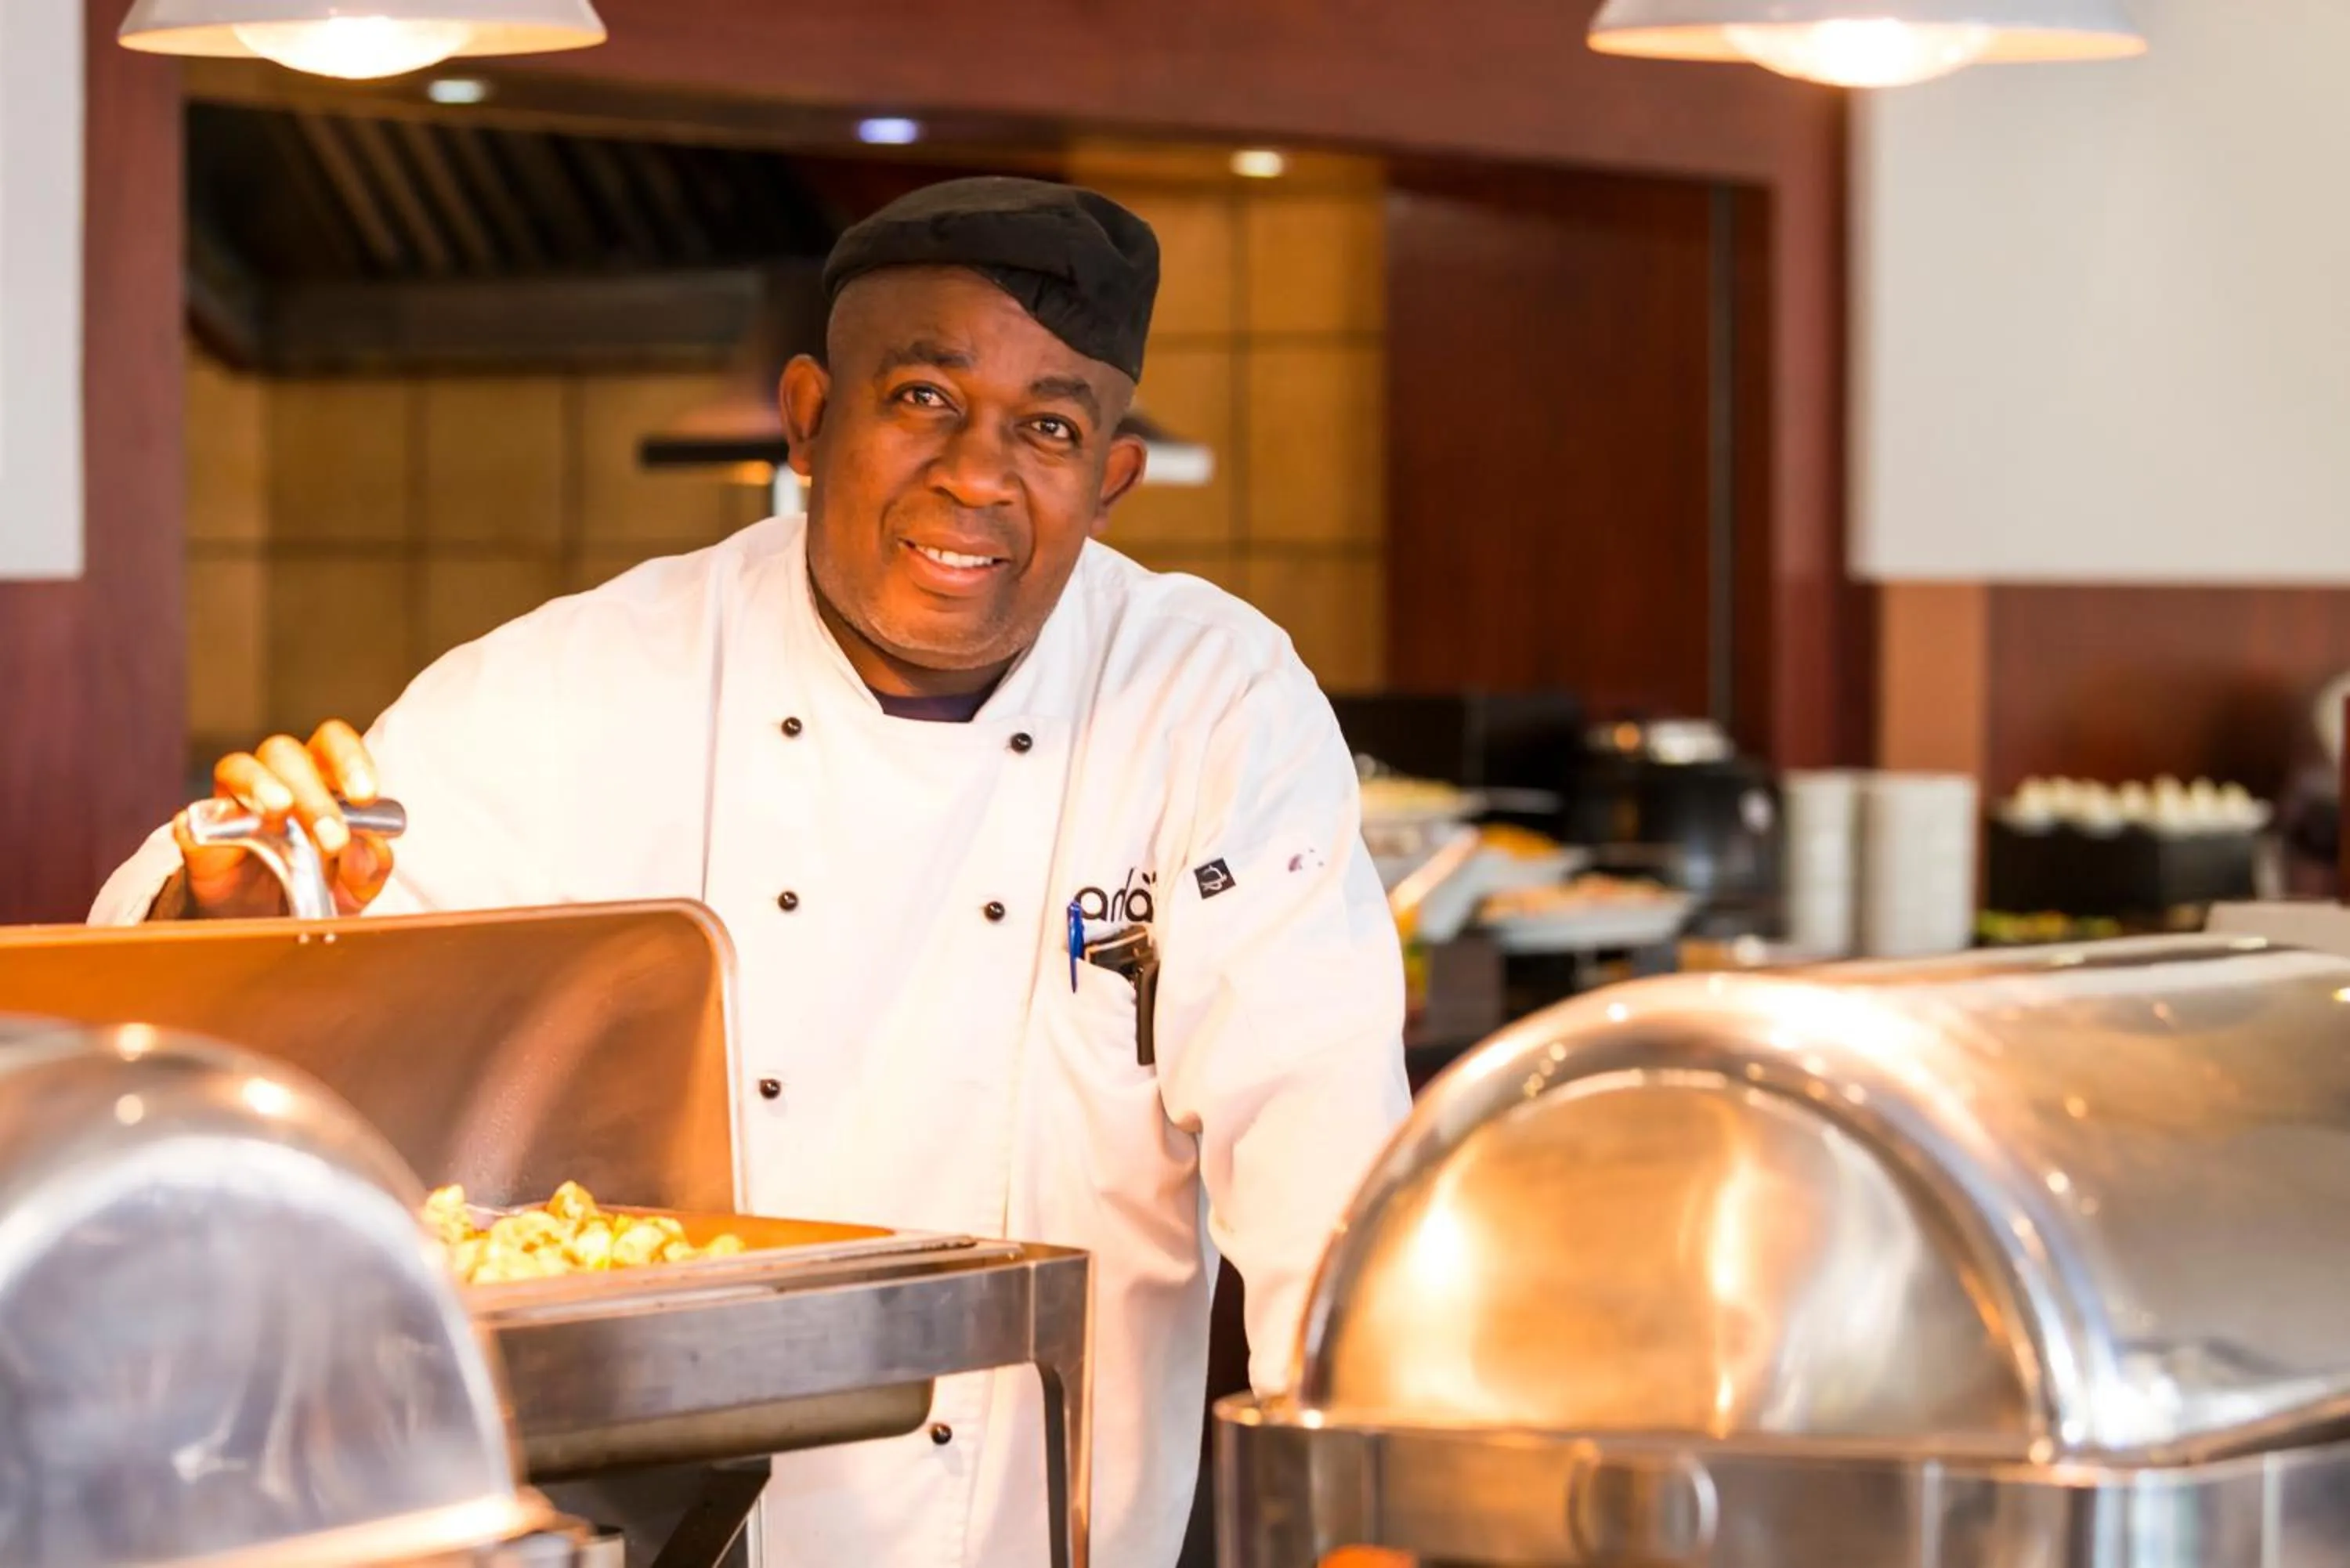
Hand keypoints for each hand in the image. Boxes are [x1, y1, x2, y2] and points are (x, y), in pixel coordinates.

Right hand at [172, 721, 394, 917]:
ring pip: (239, 766)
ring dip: (261, 785)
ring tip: (280, 812)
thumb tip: (364, 849)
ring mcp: (234, 800)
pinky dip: (204, 821)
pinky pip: (195, 815)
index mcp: (323, 779)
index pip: (332, 743)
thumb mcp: (355, 886)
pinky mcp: (200, 831)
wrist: (266, 924)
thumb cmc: (318, 887)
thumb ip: (369, 867)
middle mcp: (277, 778)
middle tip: (332, 837)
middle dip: (313, 794)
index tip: (366, 796)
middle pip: (286, 754)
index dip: (350, 760)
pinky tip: (213, 835)